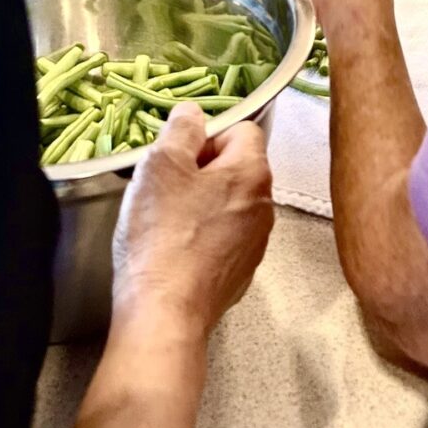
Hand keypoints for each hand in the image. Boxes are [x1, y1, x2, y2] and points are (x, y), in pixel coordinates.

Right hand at [111, 104, 273, 335]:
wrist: (164, 314)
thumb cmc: (162, 233)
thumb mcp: (162, 164)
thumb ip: (180, 129)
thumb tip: (193, 112)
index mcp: (253, 173)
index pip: (242, 130)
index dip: (207, 136)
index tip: (177, 157)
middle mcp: (265, 207)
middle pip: (235, 168)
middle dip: (201, 171)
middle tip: (165, 186)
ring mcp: (255, 244)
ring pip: (228, 205)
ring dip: (200, 204)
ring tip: (164, 220)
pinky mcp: (239, 275)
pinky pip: (222, 239)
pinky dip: (201, 238)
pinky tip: (173, 251)